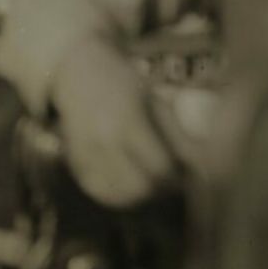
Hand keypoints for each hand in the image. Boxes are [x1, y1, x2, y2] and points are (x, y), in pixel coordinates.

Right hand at [51, 42, 181, 208]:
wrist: (74, 72)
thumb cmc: (121, 81)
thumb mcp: (152, 98)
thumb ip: (172, 130)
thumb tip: (193, 162)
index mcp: (128, 123)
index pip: (159, 168)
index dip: (177, 178)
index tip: (186, 174)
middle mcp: (103, 142)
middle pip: (139, 188)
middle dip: (159, 189)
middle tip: (170, 181)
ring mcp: (84, 154)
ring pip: (117, 196)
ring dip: (138, 195)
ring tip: (149, 183)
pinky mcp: (74, 161)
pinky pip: (98, 191)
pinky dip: (116, 194)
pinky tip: (127, 184)